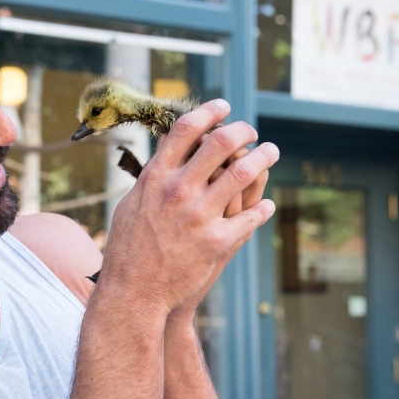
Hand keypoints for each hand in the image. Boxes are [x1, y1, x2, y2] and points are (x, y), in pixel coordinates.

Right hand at [99, 99, 278, 314]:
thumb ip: (151, 179)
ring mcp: (199, 215)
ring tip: (271, 151)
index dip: (209, 112)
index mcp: (156, 178)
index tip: (223, 107)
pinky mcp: (217, 241)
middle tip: (250, 130)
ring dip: (264, 156)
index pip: (186, 130)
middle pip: (220, 142)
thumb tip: (164, 158)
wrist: (133, 292)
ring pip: (244, 172)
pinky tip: (266, 205)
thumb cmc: (127, 249)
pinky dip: (263, 208)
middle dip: (242, 130)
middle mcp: (178, 190)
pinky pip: (252, 216)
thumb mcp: (130, 205)